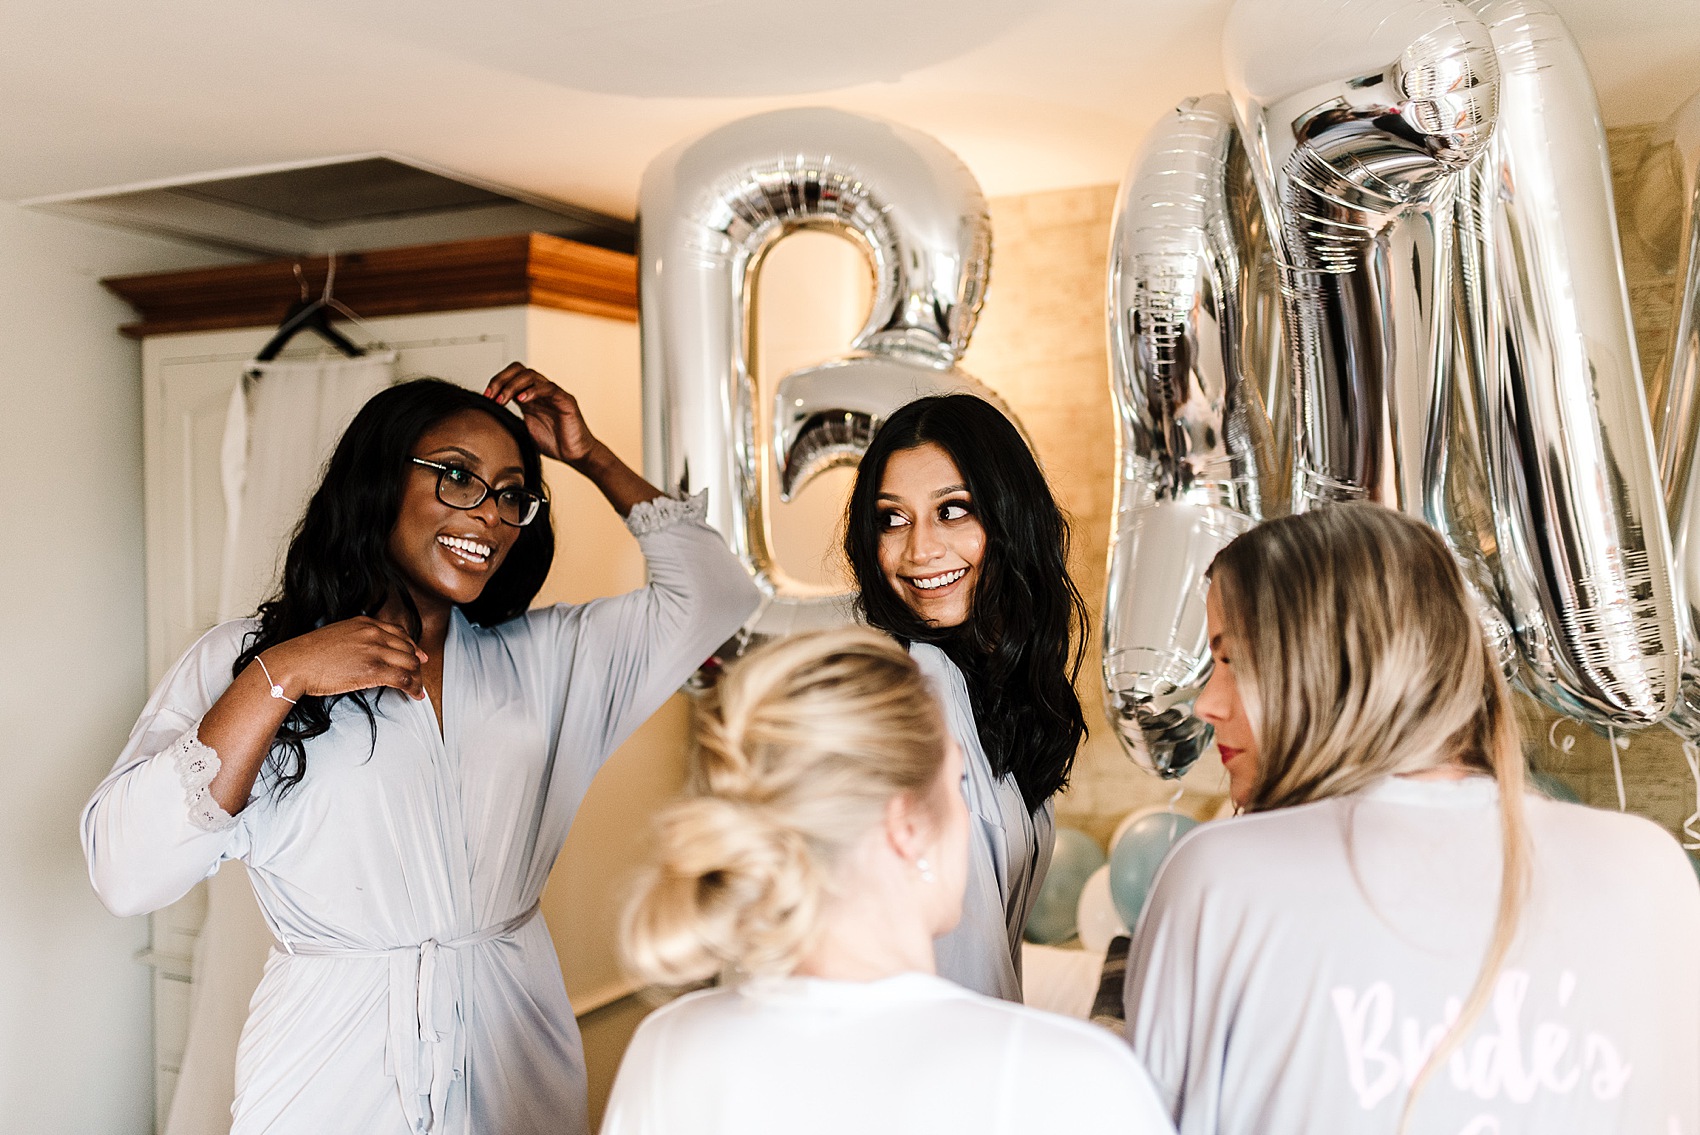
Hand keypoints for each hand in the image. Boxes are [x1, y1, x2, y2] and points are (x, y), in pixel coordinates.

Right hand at [259, 617, 428, 700]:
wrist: (295, 663)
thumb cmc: (309, 655)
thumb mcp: (337, 636)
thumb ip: (356, 639)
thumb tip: (366, 653)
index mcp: (365, 623)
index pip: (399, 633)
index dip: (413, 646)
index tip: (419, 656)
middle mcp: (373, 633)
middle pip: (408, 648)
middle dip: (417, 665)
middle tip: (419, 676)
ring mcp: (375, 650)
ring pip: (410, 663)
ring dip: (417, 678)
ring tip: (417, 689)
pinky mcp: (374, 669)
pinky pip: (404, 678)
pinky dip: (414, 688)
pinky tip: (415, 695)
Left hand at [484, 362, 602, 466]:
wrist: (576, 456)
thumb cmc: (554, 444)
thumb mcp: (524, 430)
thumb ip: (511, 419)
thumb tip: (487, 417)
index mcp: (530, 397)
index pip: (511, 376)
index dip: (496, 382)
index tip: (485, 397)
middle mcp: (541, 392)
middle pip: (519, 370)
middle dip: (501, 380)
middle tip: (490, 396)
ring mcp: (554, 394)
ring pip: (531, 376)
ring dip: (512, 385)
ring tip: (502, 399)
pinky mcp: (566, 400)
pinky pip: (548, 388)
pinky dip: (533, 391)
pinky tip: (521, 400)